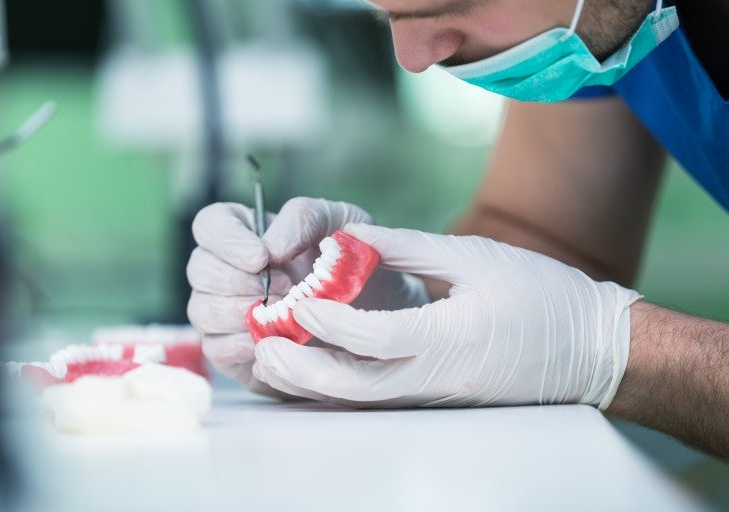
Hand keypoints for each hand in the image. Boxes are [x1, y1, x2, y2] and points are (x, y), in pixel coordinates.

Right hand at [187, 198, 427, 396]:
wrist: (374, 318)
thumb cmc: (353, 265)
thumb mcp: (341, 223)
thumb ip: (304, 218)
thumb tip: (269, 246)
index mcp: (246, 232)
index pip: (210, 225)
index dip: (227, 241)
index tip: (261, 257)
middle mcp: (226, 270)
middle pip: (199, 269)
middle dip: (239, 282)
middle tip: (285, 291)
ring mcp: (224, 312)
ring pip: (202, 309)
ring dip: (242, 313)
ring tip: (285, 316)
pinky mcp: (232, 352)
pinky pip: (216, 348)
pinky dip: (244, 344)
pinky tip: (275, 341)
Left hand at [252, 224, 641, 407]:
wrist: (591, 349)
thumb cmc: (541, 296)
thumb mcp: (475, 257)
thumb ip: (407, 248)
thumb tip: (350, 239)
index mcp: (453, 338)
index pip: (378, 337)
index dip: (331, 320)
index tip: (298, 299)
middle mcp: (439, 378)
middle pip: (356, 388)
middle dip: (303, 370)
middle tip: (262, 346)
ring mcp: (437, 395)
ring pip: (361, 400)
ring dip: (313, 383)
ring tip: (274, 356)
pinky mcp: (437, 398)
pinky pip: (377, 399)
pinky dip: (339, 386)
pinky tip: (314, 366)